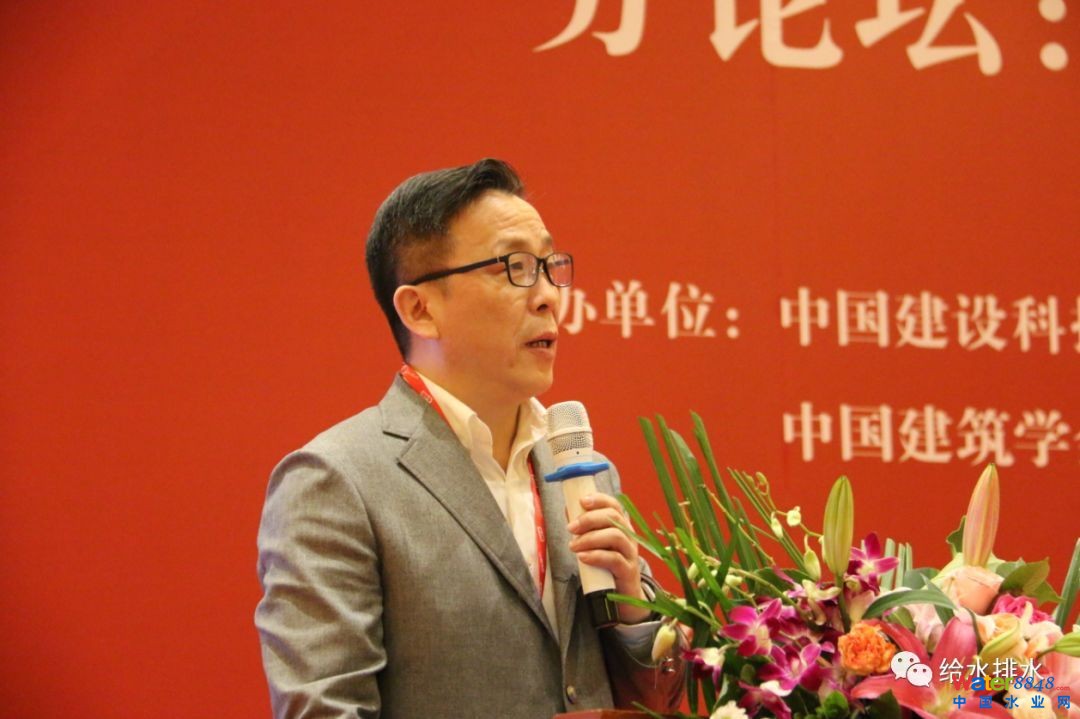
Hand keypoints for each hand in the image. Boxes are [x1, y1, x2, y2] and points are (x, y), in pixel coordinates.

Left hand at [566, 493, 650, 623]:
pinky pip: (615, 559)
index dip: (599, 500)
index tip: (582, 501)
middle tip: (571, 528)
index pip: (614, 505)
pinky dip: (596, 556)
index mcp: (622, 526)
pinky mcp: (628, 571)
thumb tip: (569, 509)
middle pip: (614, 518)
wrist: (624, 595)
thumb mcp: (597, 544)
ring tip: (574, 546)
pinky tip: (583, 557)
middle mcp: (629, 537)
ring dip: (591, 538)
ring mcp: (630, 553)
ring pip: (615, 536)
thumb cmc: (607, 566)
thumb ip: (585, 528)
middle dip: (589, 519)